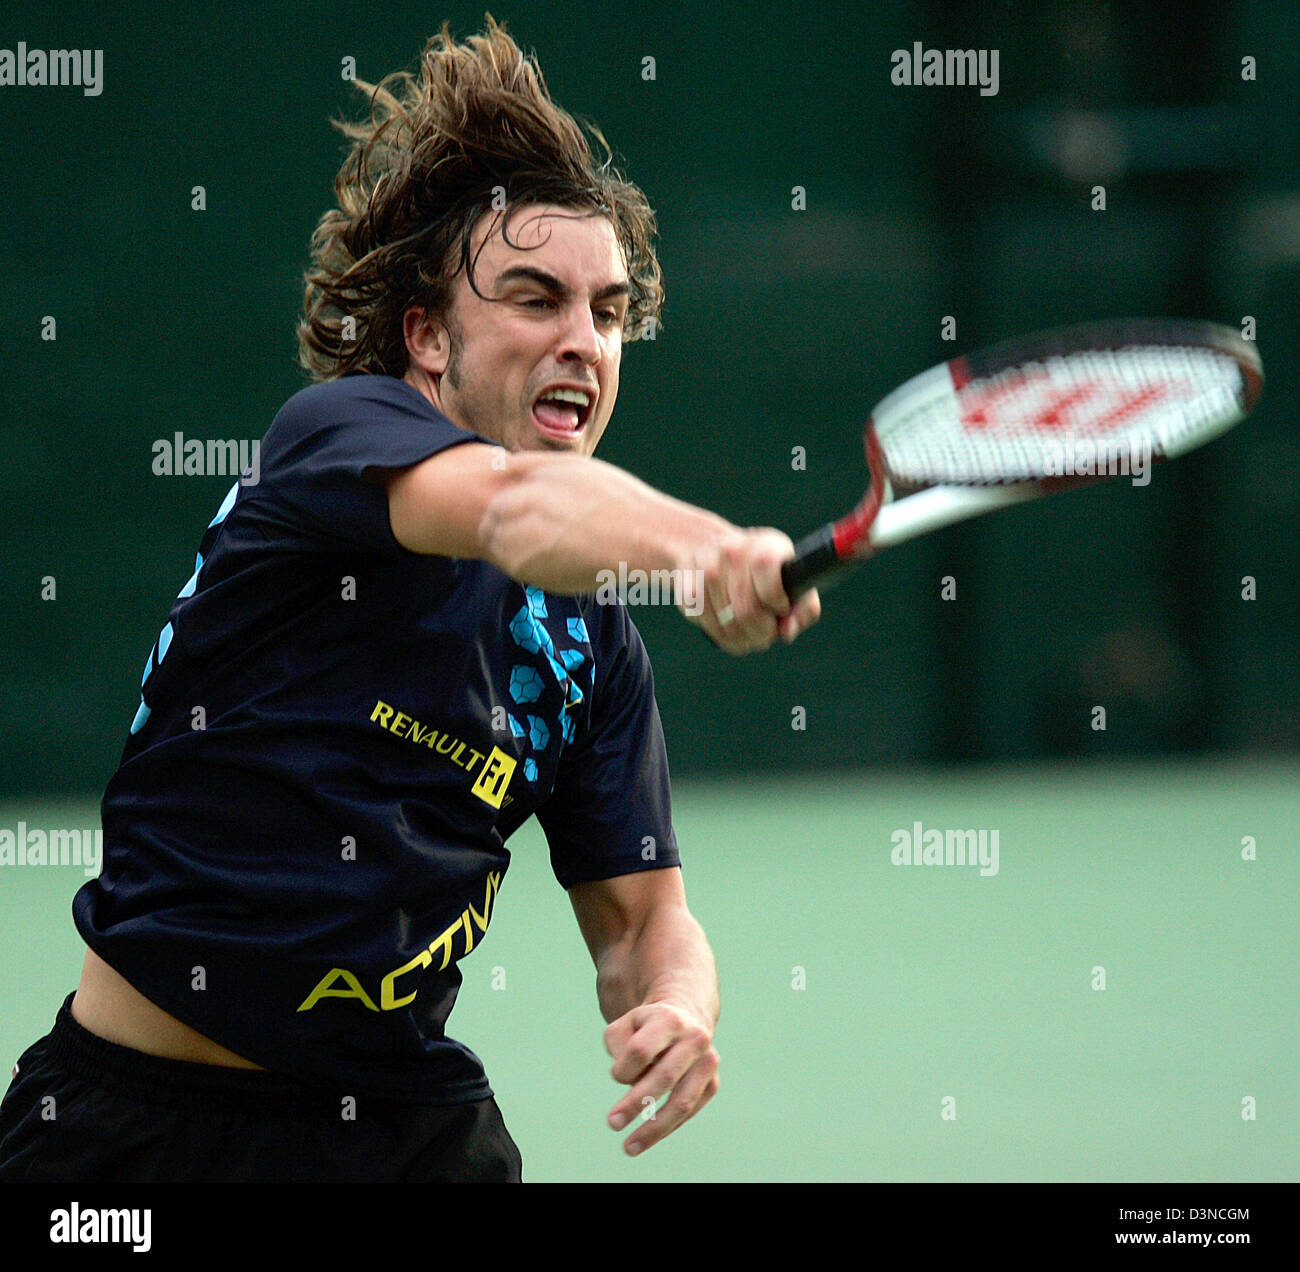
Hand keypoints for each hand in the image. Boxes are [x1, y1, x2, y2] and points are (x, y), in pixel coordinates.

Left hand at [604, 1001, 719, 1155]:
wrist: (686, 1017)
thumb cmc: (646, 1027)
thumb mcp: (625, 1025)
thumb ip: (618, 1046)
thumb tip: (633, 1082)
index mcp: (669, 1020)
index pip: (641, 1050)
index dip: (623, 1068)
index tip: (616, 1075)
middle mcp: (694, 1039)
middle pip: (664, 1077)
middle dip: (635, 1104)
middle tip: (612, 1124)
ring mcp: (707, 1062)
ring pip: (682, 1102)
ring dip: (654, 1129)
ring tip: (629, 1148)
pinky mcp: (713, 1083)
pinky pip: (689, 1112)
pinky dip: (667, 1127)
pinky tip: (648, 1137)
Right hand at [680, 527, 820, 653]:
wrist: (713, 550)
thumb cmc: (762, 575)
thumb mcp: (790, 583)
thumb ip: (803, 609)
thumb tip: (786, 632)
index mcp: (767, 544)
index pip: (767, 569)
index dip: (776, 599)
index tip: (779, 607)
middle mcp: (733, 549)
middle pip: (746, 609)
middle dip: (760, 631)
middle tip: (764, 633)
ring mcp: (705, 564)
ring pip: (724, 622)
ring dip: (738, 637)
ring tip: (746, 632)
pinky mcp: (683, 581)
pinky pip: (702, 621)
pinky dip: (716, 633)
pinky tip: (724, 625)